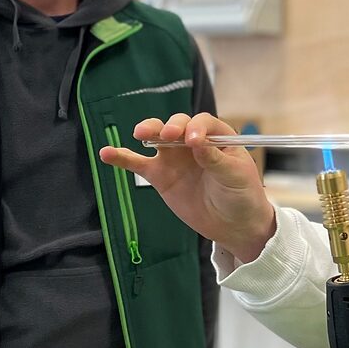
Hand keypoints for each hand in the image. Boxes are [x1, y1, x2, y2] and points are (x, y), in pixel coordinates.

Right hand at [98, 113, 276, 261]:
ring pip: (156, 138)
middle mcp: (193, 142)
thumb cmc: (242, 195)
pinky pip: (138, 164)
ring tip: (139, 133)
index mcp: (217, 136)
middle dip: (170, 126)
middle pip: (176, 125)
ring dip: (147, 131)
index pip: (202, 123)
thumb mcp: (234, 176)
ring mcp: (174, 158)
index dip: (196, 127)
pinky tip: (106, 153)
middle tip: (167, 136)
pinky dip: (122, 158)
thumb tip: (196, 141)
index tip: (194, 141)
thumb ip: (215, 159)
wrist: (234, 225)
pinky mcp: (160, 176)